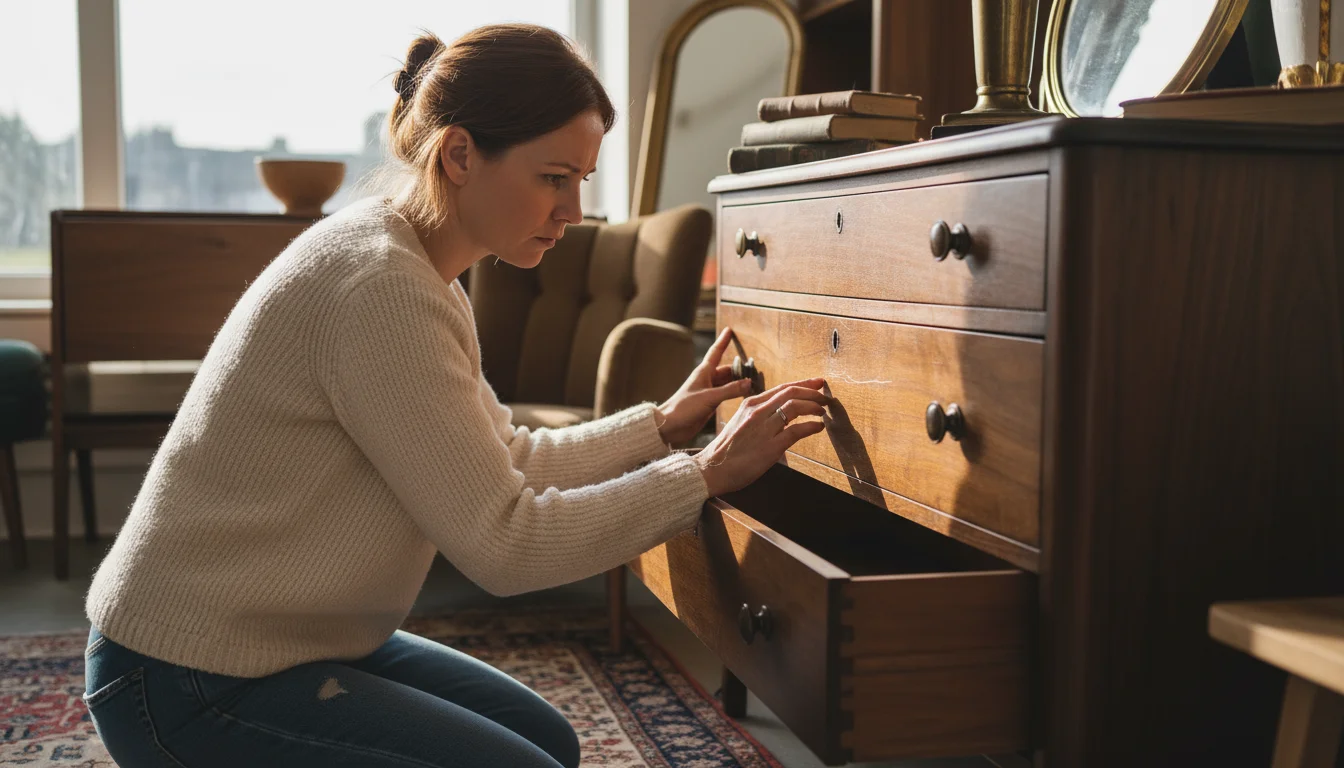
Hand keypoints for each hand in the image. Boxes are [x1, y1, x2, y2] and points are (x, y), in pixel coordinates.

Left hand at [654, 327, 752, 444]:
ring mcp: (709, 392)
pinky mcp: (710, 404)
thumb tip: (749, 383)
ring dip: (739, 382)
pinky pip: (726, 395)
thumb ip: (730, 390)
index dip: (723, 341)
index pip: (716, 352)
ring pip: (728, 383)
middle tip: (757, 369)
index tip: (730, 330)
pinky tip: (745, 396)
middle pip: (727, 369)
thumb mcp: (709, 397)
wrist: (670, 425)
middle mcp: (707, 379)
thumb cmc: (684, 408)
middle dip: (740, 368)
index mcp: (703, 372)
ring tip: (755, 382)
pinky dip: (735, 394)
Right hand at [692, 377, 829, 496]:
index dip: (803, 383)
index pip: (782, 388)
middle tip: (825, 396)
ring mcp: (763, 428)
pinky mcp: (770, 447)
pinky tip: (818, 427)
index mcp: (750, 404)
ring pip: (795, 407)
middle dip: (812, 391)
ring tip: (823, 411)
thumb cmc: (727, 449)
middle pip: (791, 392)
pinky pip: (796, 431)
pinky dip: (811, 427)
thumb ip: (759, 414)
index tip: (817, 383)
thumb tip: (781, 412)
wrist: (712, 469)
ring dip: (814, 407)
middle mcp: (757, 411)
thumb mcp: (741, 422)